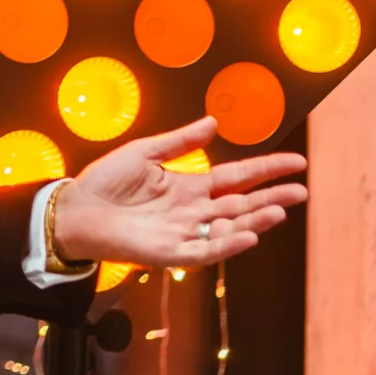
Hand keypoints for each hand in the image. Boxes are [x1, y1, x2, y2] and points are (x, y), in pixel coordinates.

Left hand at [50, 117, 307, 268]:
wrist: (73, 210)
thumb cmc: (105, 182)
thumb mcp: (144, 153)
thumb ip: (180, 142)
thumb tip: (215, 122)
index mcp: (190, 186)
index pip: (238, 177)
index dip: (266, 170)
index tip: (297, 162)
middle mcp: (193, 211)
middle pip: (241, 204)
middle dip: (271, 198)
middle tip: (301, 190)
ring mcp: (183, 233)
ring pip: (228, 228)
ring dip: (254, 221)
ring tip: (279, 210)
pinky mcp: (168, 253)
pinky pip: (203, 251)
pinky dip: (226, 244)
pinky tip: (248, 235)